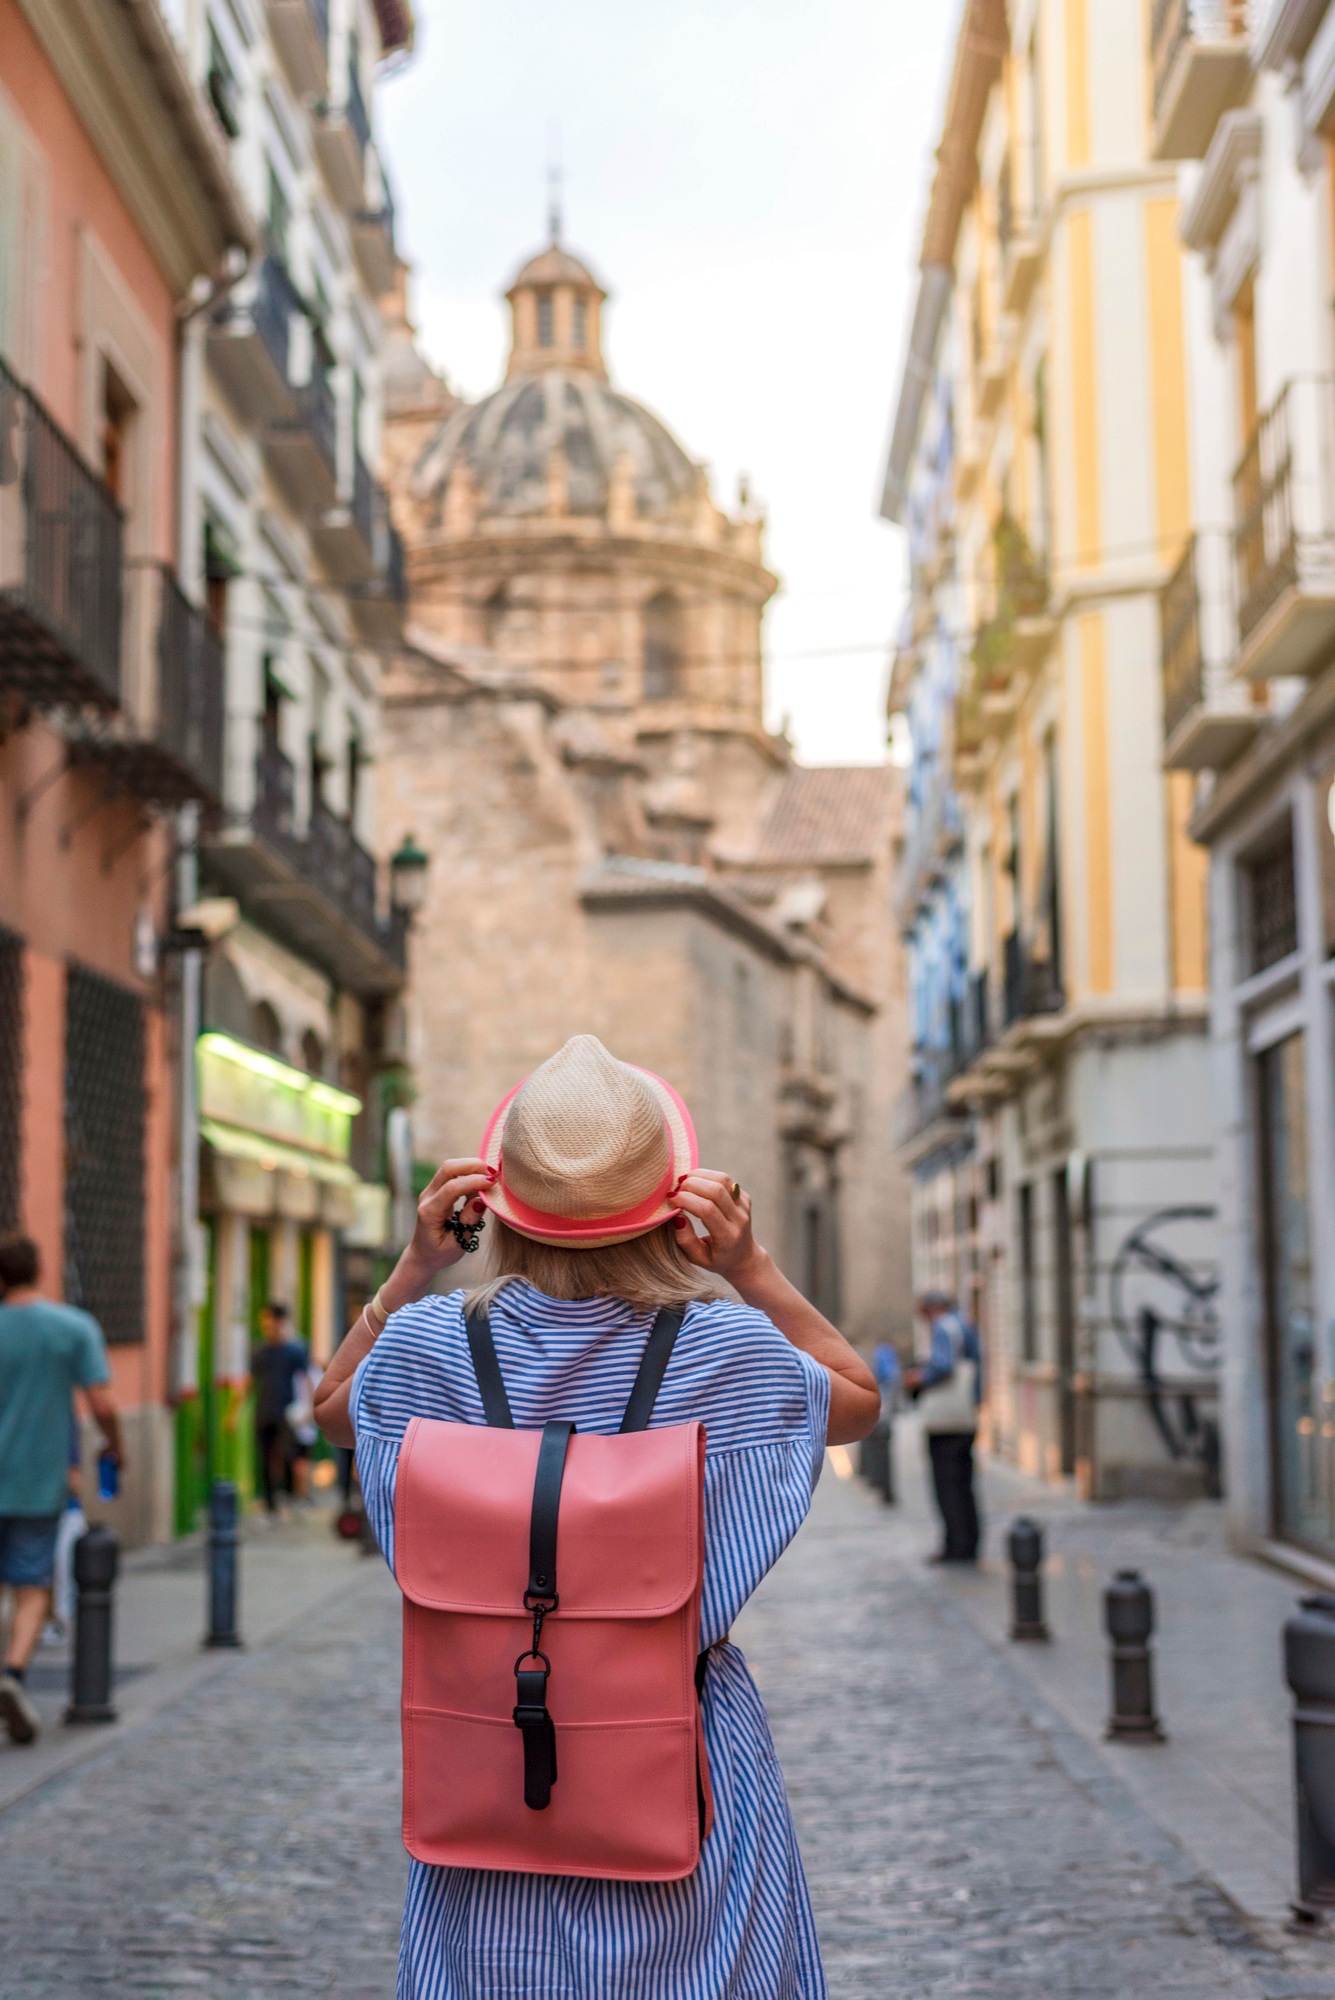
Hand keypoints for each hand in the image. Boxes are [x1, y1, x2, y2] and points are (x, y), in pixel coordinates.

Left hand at [391, 1157, 496, 1300]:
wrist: (422, 1255)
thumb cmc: (440, 1254)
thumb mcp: (457, 1245)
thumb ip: (469, 1222)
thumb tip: (482, 1200)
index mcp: (430, 1212)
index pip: (452, 1188)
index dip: (473, 1181)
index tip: (493, 1183)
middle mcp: (427, 1197)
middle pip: (448, 1168)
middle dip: (473, 1166)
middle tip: (494, 1175)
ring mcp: (430, 1191)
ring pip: (450, 1167)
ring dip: (472, 1167)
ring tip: (491, 1177)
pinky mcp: (436, 1189)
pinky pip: (452, 1173)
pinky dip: (469, 1172)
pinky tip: (482, 1181)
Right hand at [669, 1171, 765, 1286]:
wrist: (743, 1257)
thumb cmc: (716, 1259)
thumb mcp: (697, 1258)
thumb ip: (685, 1240)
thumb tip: (676, 1216)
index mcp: (728, 1237)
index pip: (707, 1210)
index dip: (686, 1199)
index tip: (670, 1199)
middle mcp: (739, 1219)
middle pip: (716, 1190)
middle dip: (691, 1184)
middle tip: (675, 1190)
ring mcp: (744, 1206)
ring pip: (722, 1179)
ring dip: (699, 1175)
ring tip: (683, 1183)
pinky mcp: (744, 1197)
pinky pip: (725, 1179)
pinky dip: (707, 1176)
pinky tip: (695, 1184)